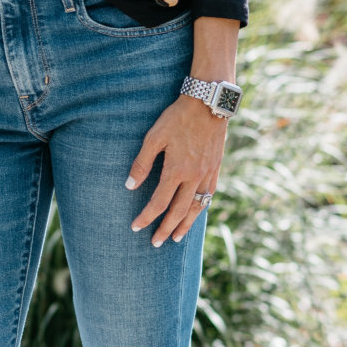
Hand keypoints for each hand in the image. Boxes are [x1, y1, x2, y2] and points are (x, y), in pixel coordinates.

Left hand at [125, 95, 226, 245]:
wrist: (209, 103)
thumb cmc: (177, 117)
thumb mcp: (154, 137)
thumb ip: (142, 163)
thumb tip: (129, 186)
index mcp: (176, 170)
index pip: (159, 202)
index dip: (146, 217)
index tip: (136, 227)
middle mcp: (194, 176)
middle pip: (179, 211)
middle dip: (166, 229)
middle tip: (156, 243)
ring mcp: (208, 173)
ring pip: (197, 206)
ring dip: (186, 224)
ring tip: (177, 237)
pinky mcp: (216, 167)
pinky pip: (209, 194)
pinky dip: (201, 207)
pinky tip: (196, 212)